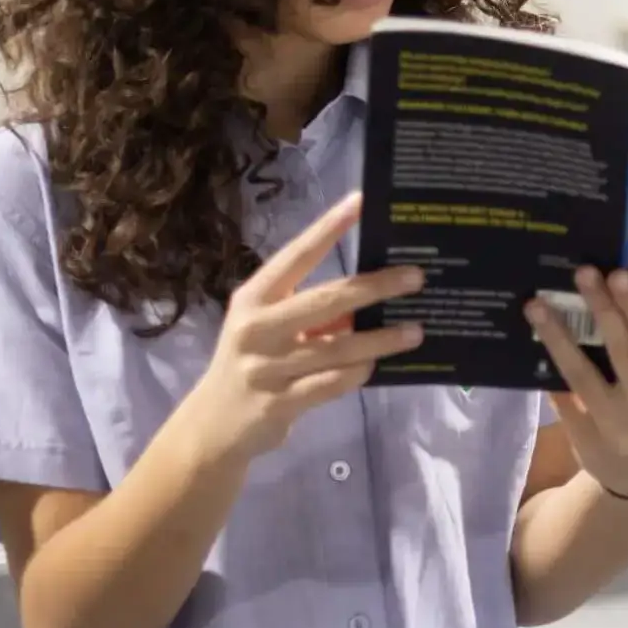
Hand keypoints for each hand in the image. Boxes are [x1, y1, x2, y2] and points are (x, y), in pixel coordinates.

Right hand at [176, 192, 424, 462]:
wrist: (211, 426)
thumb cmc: (251, 362)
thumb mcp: (269, 329)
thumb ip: (311, 313)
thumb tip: (370, 296)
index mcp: (254, 298)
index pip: (296, 255)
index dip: (328, 228)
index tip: (360, 201)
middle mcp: (257, 328)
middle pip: (327, 300)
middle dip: (375, 287)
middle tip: (415, 277)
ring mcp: (266, 367)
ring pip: (338, 347)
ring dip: (381, 339)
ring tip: (415, 331)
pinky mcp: (279, 403)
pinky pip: (332, 383)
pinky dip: (359, 373)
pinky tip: (378, 366)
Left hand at [526, 267, 627, 499]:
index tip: (618, 273)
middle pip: (621, 352)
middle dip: (601, 309)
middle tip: (581, 272)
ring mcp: (612, 426)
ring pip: (581, 375)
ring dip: (557, 337)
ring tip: (536, 304)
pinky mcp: (583, 438)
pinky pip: (562, 399)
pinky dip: (549, 370)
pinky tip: (533, 342)